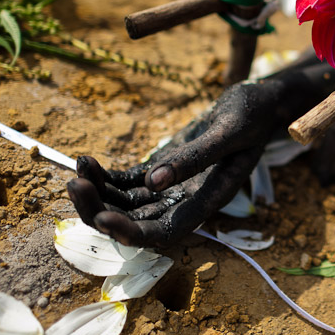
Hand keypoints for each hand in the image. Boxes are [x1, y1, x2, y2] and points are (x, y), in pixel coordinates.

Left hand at [67, 59, 334, 247]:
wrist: (259, 101)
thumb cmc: (251, 114)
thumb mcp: (227, 131)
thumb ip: (193, 158)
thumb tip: (153, 181)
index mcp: (208, 200)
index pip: (165, 232)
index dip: (132, 233)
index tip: (102, 217)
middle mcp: (187, 200)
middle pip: (137, 223)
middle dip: (102, 212)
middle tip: (75, 185)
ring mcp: (173, 187)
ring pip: (125, 205)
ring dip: (98, 193)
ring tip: (79, 168)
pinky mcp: (163, 169)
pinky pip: (126, 184)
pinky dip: (104, 177)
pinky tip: (86, 160)